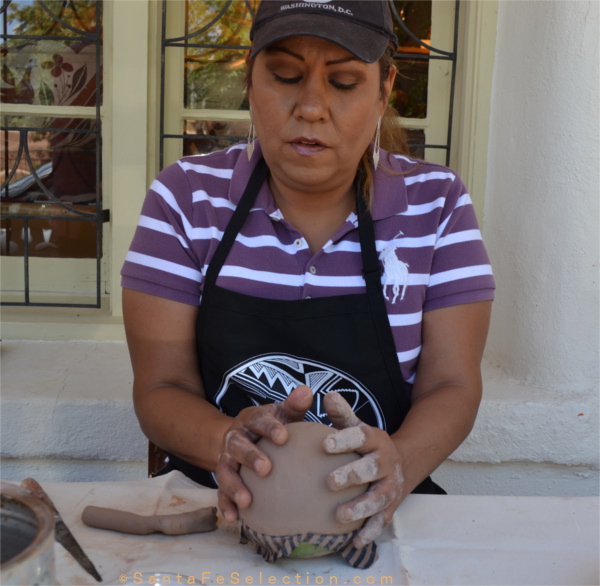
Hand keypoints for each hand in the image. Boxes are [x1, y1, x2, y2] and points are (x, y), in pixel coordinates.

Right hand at [216, 385, 312, 522]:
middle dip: (251, 457)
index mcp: (251, 419)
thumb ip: (294, 404)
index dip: (270, 428)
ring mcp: (226, 458)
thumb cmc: (270, 425)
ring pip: (226, 471)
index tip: (284, 437)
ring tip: (247, 501)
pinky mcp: (223, 477)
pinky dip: (224, 504)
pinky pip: (220, 492)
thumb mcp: (281, 412)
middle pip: (239, 446)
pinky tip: (233, 518)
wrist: (238, 435)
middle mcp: (235, 438)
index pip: (259, 420)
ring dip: (234, 485)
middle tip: (266, 469)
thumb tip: (307, 390)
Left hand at [323, 392, 403, 548]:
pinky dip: (370, 532)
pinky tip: (355, 542)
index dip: (345, 441)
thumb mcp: (357, 426)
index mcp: (376, 439)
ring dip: (361, 507)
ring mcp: (390, 487)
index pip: (361, 436)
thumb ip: (342, 414)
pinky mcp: (391, 508)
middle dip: (352, 475)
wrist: (400, 464)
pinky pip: (382, 521)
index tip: (324, 444)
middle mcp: (386, 463)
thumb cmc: (365, 445)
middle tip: (330, 482)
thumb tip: (327, 394)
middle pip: (372, 468)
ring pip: (379, 498)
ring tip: (341, 516)